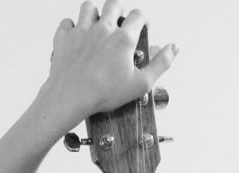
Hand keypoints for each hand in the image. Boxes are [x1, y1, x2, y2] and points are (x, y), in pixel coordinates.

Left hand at [46, 2, 177, 123]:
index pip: (138, 15)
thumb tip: (173, 48)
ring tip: (97, 26)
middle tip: (119, 23)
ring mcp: (81, 31)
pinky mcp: (64, 38)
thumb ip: (160, 64)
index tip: (142, 27)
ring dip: (94, 14)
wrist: (71, 97)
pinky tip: (76, 37)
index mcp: (123, 39)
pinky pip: (66, 23)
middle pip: (113, 4)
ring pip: (89, 7)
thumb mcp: (141, 84)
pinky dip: (71, 28)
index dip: (143, 20)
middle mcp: (103, 28)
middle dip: (118, 11)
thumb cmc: (104, 93)